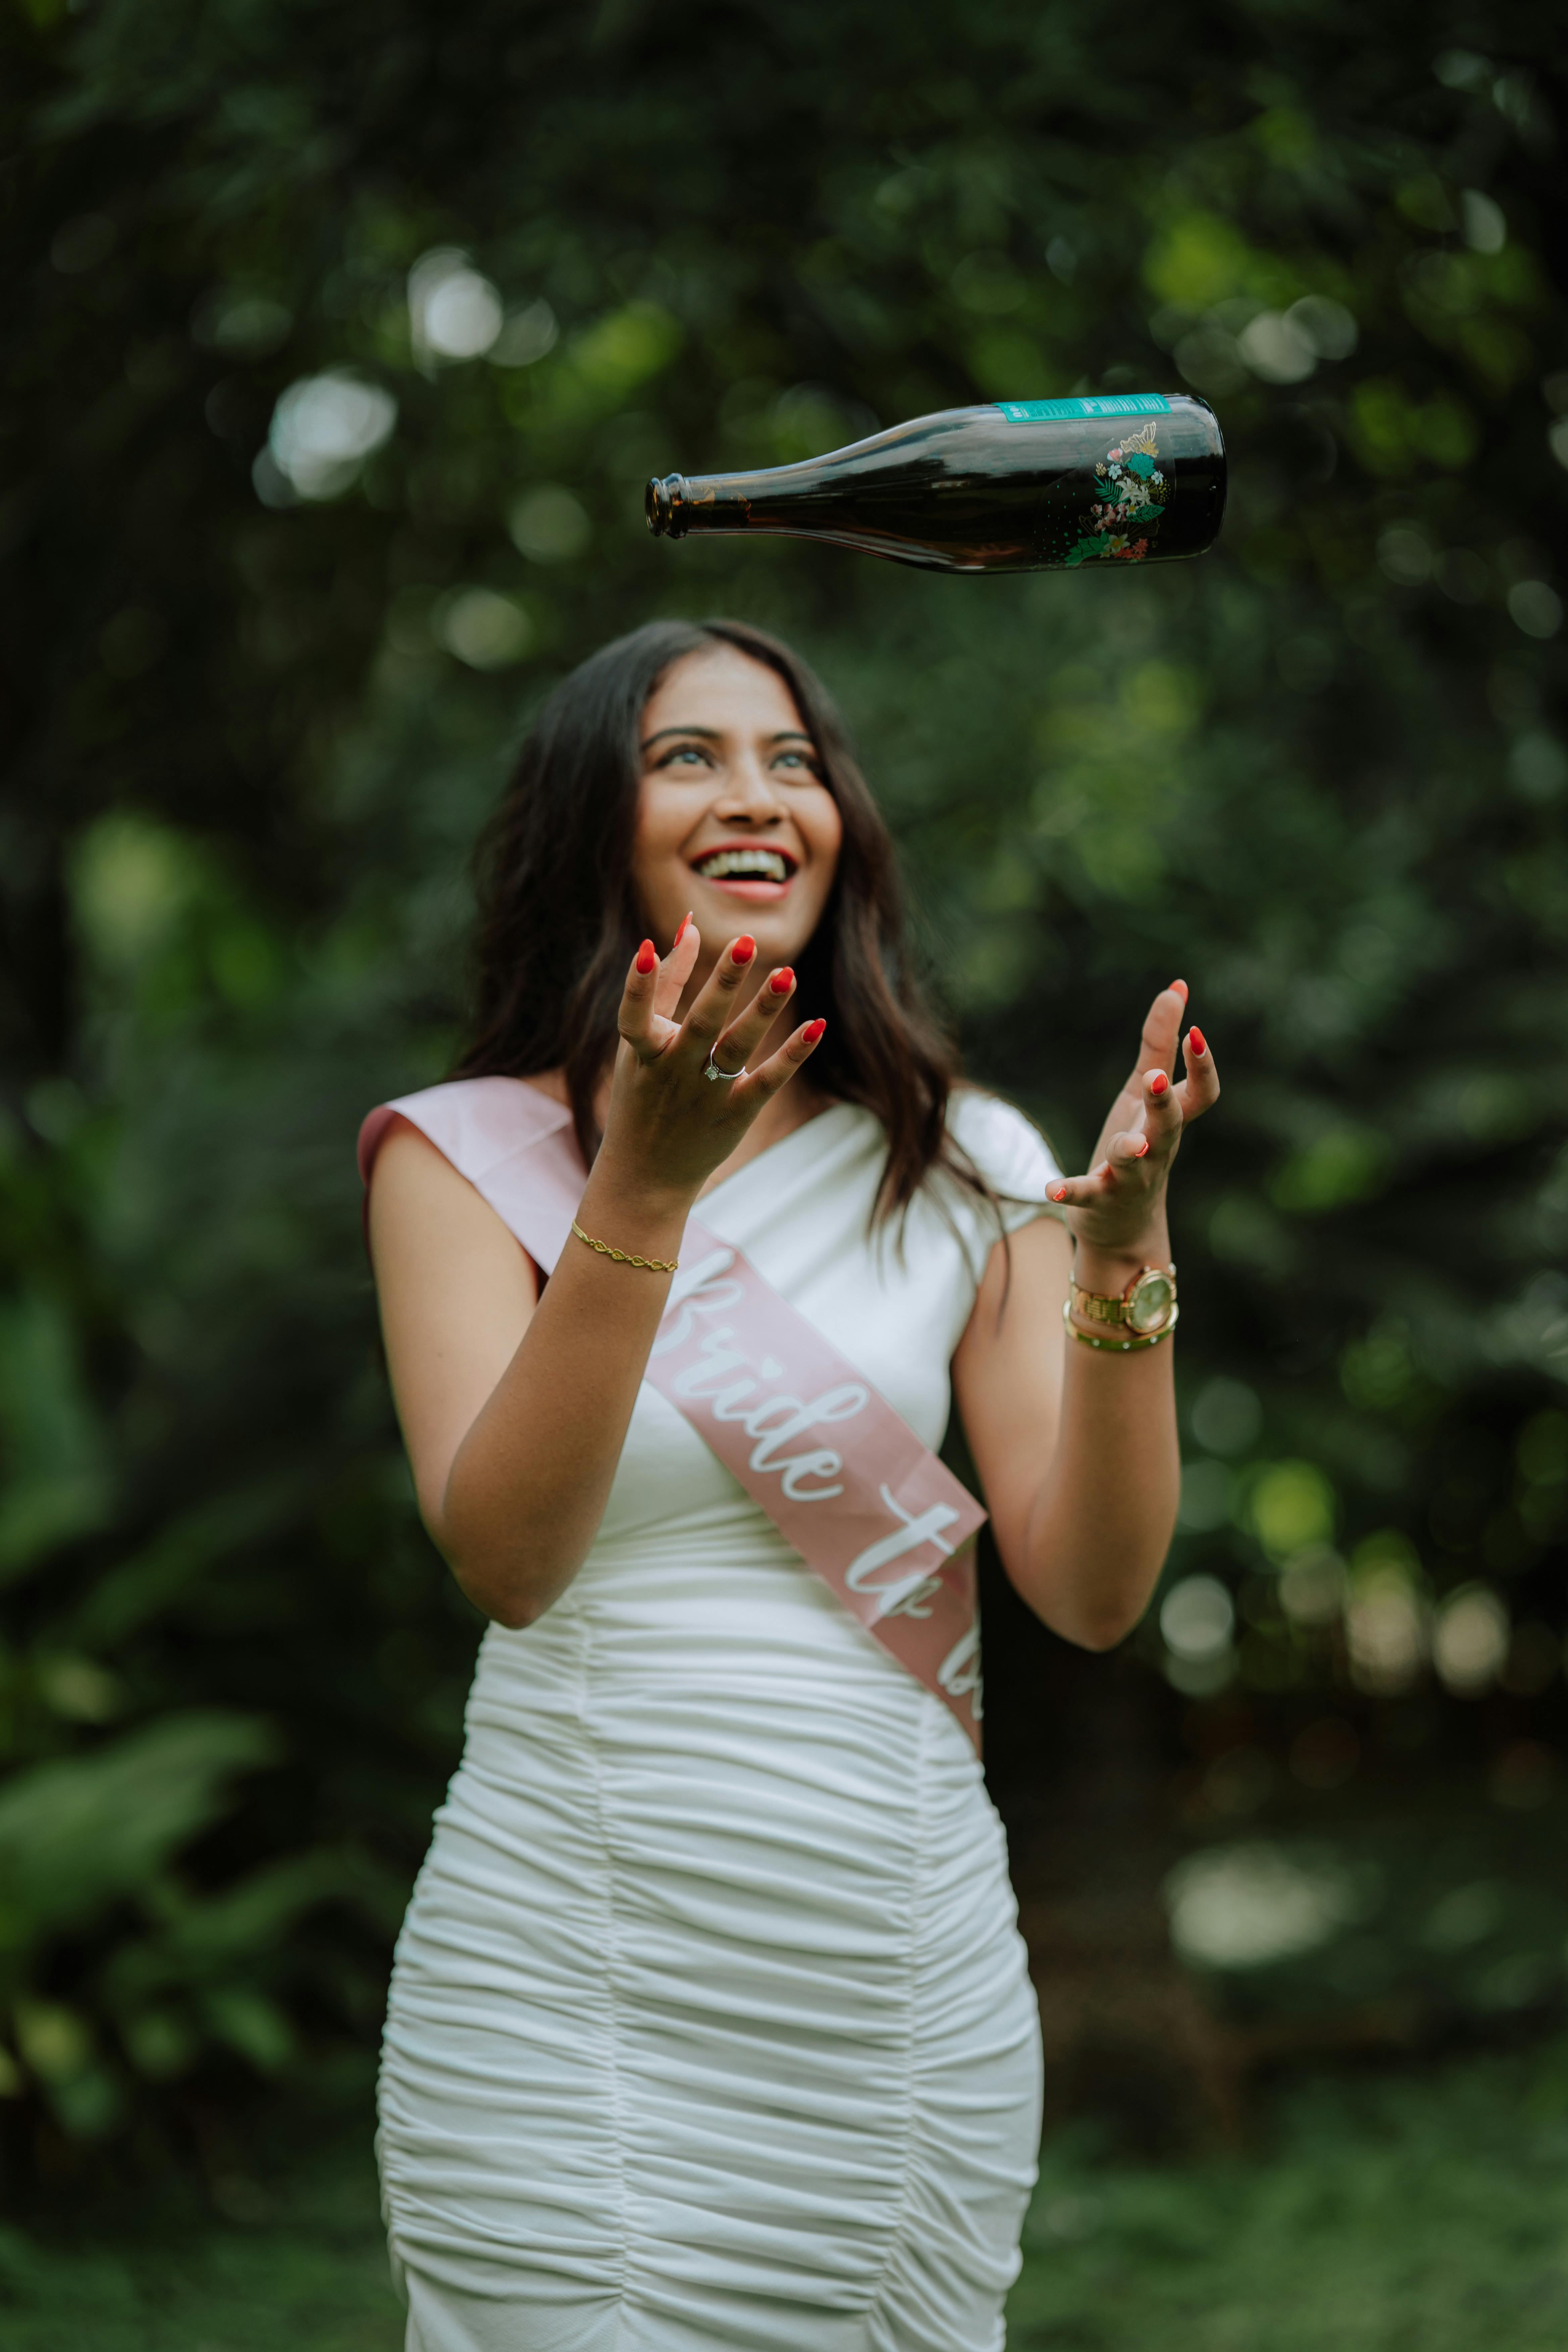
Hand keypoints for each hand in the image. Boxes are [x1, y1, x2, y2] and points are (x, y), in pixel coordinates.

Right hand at [599, 919, 824, 1201]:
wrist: (646, 1174)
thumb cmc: (644, 1093)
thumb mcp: (642, 1042)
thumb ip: (665, 983)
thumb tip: (690, 924)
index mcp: (644, 1052)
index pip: (635, 1016)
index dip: (638, 985)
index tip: (646, 949)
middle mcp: (673, 1072)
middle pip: (700, 1024)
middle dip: (722, 983)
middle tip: (747, 942)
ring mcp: (705, 1095)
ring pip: (736, 1048)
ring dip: (762, 1011)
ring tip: (787, 974)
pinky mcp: (735, 1114)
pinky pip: (767, 1081)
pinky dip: (792, 1055)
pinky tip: (816, 1025)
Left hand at [1047, 981, 1218, 1267]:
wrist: (1124, 1226)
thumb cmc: (1140, 1145)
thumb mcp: (1145, 1093)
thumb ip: (1159, 1045)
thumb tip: (1176, 987)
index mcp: (1170, 1120)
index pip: (1201, 1095)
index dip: (1203, 1066)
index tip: (1195, 1031)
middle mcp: (1156, 1148)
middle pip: (1171, 1125)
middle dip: (1165, 1103)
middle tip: (1157, 1079)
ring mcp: (1129, 1176)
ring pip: (1134, 1161)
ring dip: (1131, 1149)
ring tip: (1130, 1143)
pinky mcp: (1098, 1200)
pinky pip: (1087, 1196)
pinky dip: (1070, 1191)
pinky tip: (1050, 1189)